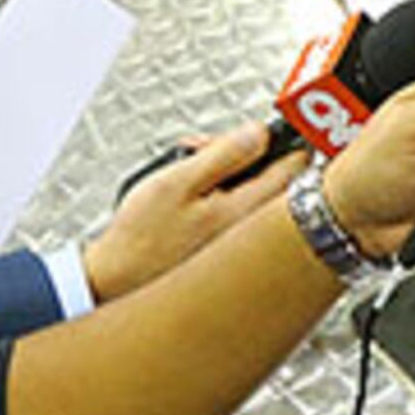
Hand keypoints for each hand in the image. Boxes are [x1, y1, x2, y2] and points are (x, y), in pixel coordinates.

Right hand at [84, 127, 296, 300]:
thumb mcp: (178, 182)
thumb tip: (261, 133)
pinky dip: (219, 198)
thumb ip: (226, 153)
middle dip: (246, 155)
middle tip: (209, 150)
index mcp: (249, 211)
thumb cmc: (142, 239)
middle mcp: (255, 233)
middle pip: (275, 177)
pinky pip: (237, 214)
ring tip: (189, 171)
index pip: (297, 165)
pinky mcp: (228, 255)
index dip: (282, 138)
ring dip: (227, 175)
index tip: (264, 130)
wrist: (117, 283)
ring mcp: (243, 247)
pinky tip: (189, 196)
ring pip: (254, 194)